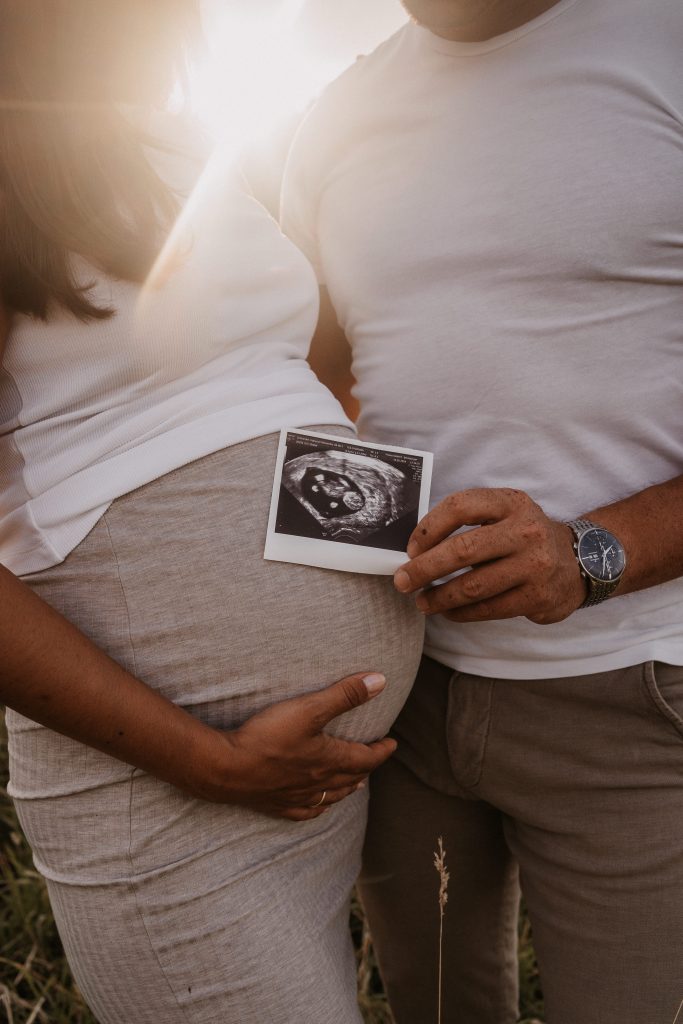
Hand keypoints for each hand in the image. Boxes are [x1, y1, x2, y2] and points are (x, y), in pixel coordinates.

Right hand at [202, 672, 395, 820]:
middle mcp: (318, 782)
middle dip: (366, 768)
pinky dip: (318, 808)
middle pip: (350, 777)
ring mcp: (296, 796)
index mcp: (330, 760)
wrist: (227, 769)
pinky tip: (317, 807)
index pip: (366, 758)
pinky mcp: (276, 804)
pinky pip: (305, 812)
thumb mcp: (309, 709)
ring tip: (355, 784)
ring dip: (347, 788)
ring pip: (331, 796)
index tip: (391, 744)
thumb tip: (380, 681)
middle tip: (374, 760)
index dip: (381, 751)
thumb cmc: (268, 738)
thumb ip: (345, 695)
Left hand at [393, 488, 585, 624]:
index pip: (460, 506)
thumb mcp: (506, 514)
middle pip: (463, 550)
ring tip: (422, 602)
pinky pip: (488, 608)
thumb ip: (469, 522)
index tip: (411, 549)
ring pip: (473, 586)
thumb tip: (417, 551)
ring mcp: (534, 565)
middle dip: (424, 568)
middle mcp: (525, 531)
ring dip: (439, 597)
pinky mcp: (537, 596)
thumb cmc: (525, 537)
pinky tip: (448, 612)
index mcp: (511, 502)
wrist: (581, 561)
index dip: (429, 528)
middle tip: (403, 581)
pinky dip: (461, 613)